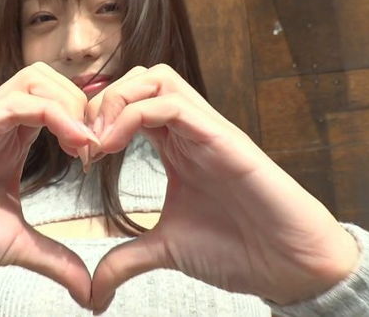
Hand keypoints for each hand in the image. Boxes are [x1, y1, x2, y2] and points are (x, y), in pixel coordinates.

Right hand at [0, 62, 100, 307]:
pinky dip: (56, 114)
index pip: (56, 104)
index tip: (104, 156)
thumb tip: (89, 291)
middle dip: (85, 104)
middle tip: (99, 146)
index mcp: (9, 145)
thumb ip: (53, 258)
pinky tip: (75, 144)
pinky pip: (17, 102)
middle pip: (50, 79)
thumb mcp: (14, 246)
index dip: (88, 120)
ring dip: (71, 103)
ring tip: (86, 144)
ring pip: (34, 78)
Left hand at [83, 64, 359, 311]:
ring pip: (157, 78)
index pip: (133, 103)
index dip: (97, 117)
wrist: (291, 265)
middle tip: (83, 141)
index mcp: (178, 146)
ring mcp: (209, 130)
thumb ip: (128, 260)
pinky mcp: (225, 139)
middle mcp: (191, 130)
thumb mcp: (167, 250)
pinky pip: (176, 104)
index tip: (78, 153)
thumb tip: (95, 290)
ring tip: (98, 139)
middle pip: (141, 78)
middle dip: (103, 100)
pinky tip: (114, 145)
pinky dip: (135, 114)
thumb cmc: (240, 248)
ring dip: (118, 99)